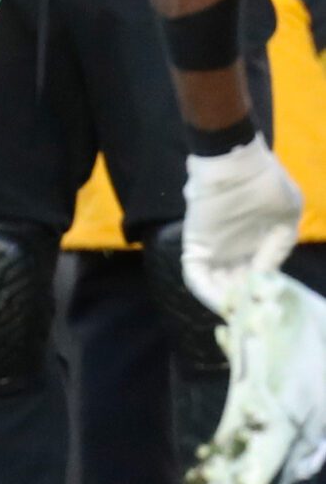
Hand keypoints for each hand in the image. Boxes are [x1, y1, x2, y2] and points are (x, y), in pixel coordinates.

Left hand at [182, 138, 303, 314]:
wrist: (234, 160)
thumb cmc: (265, 183)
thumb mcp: (287, 216)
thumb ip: (278, 248)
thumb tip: (266, 275)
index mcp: (258, 246)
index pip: (257, 280)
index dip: (263, 297)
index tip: (268, 314)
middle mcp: (236, 252)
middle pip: (236, 289)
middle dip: (243, 306)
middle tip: (250, 323)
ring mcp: (215, 250)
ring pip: (217, 288)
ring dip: (225, 303)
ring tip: (237, 316)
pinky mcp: (197, 246)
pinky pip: (196, 276)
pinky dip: (206, 292)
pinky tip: (220, 303)